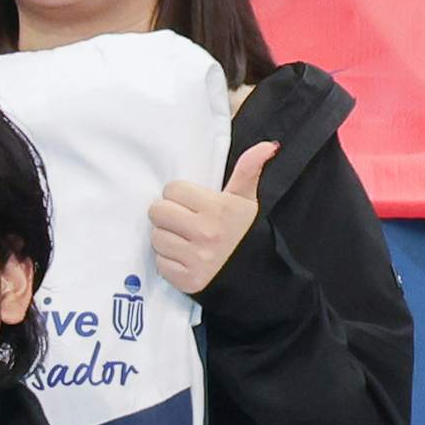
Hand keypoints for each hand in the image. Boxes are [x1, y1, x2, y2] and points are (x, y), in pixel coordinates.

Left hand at [143, 139, 279, 296]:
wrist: (255, 275)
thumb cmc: (244, 232)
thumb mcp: (246, 200)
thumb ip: (249, 169)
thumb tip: (268, 145)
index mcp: (218, 209)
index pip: (172, 190)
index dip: (180, 196)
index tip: (192, 204)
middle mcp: (206, 233)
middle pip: (158, 212)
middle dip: (169, 215)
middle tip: (185, 221)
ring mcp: (196, 258)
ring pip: (156, 237)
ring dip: (166, 238)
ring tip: (185, 240)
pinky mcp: (186, 280)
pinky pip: (159, 263)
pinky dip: (168, 262)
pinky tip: (185, 259)